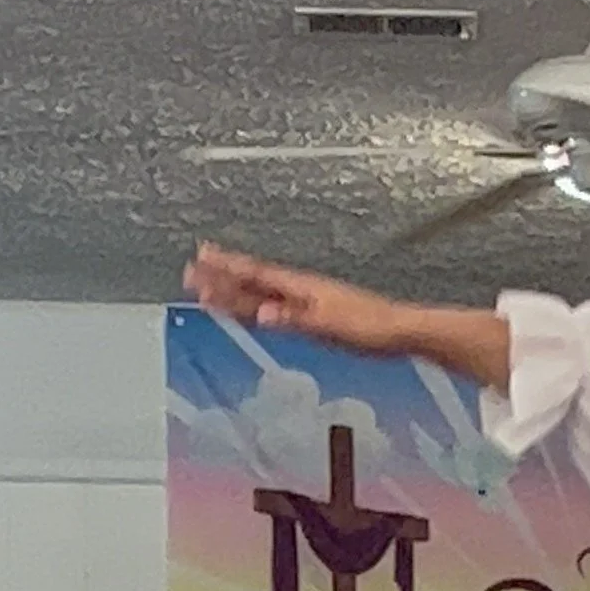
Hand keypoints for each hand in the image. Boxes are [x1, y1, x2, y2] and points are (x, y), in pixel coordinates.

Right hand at [182, 244, 419, 355]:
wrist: (398, 331)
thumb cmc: (368, 329)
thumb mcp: (330, 327)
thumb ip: (295, 320)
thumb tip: (263, 314)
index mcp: (299, 289)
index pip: (255, 276)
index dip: (226, 269)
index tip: (198, 259)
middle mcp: (299, 290)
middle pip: (252, 282)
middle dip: (221, 277)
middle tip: (190, 271)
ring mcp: (307, 300)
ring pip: (262, 292)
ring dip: (236, 289)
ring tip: (211, 285)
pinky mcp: (315, 313)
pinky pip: (277, 304)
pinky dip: (259, 302)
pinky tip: (254, 305)